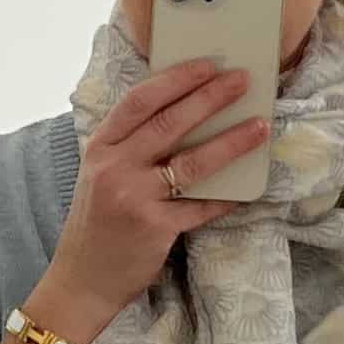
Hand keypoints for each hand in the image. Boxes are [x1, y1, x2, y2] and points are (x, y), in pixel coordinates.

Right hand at [50, 57, 269, 329]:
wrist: (83, 278)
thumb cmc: (99, 223)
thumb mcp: (101, 174)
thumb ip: (131, 146)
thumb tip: (186, 114)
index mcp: (101, 147)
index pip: (140, 101)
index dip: (176, 79)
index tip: (208, 64)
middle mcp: (114, 167)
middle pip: (169, 123)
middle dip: (210, 98)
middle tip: (242, 81)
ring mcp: (134, 198)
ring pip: (192, 163)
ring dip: (231, 142)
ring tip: (259, 126)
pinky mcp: (155, 228)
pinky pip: (200, 207)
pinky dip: (225, 197)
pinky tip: (248, 188)